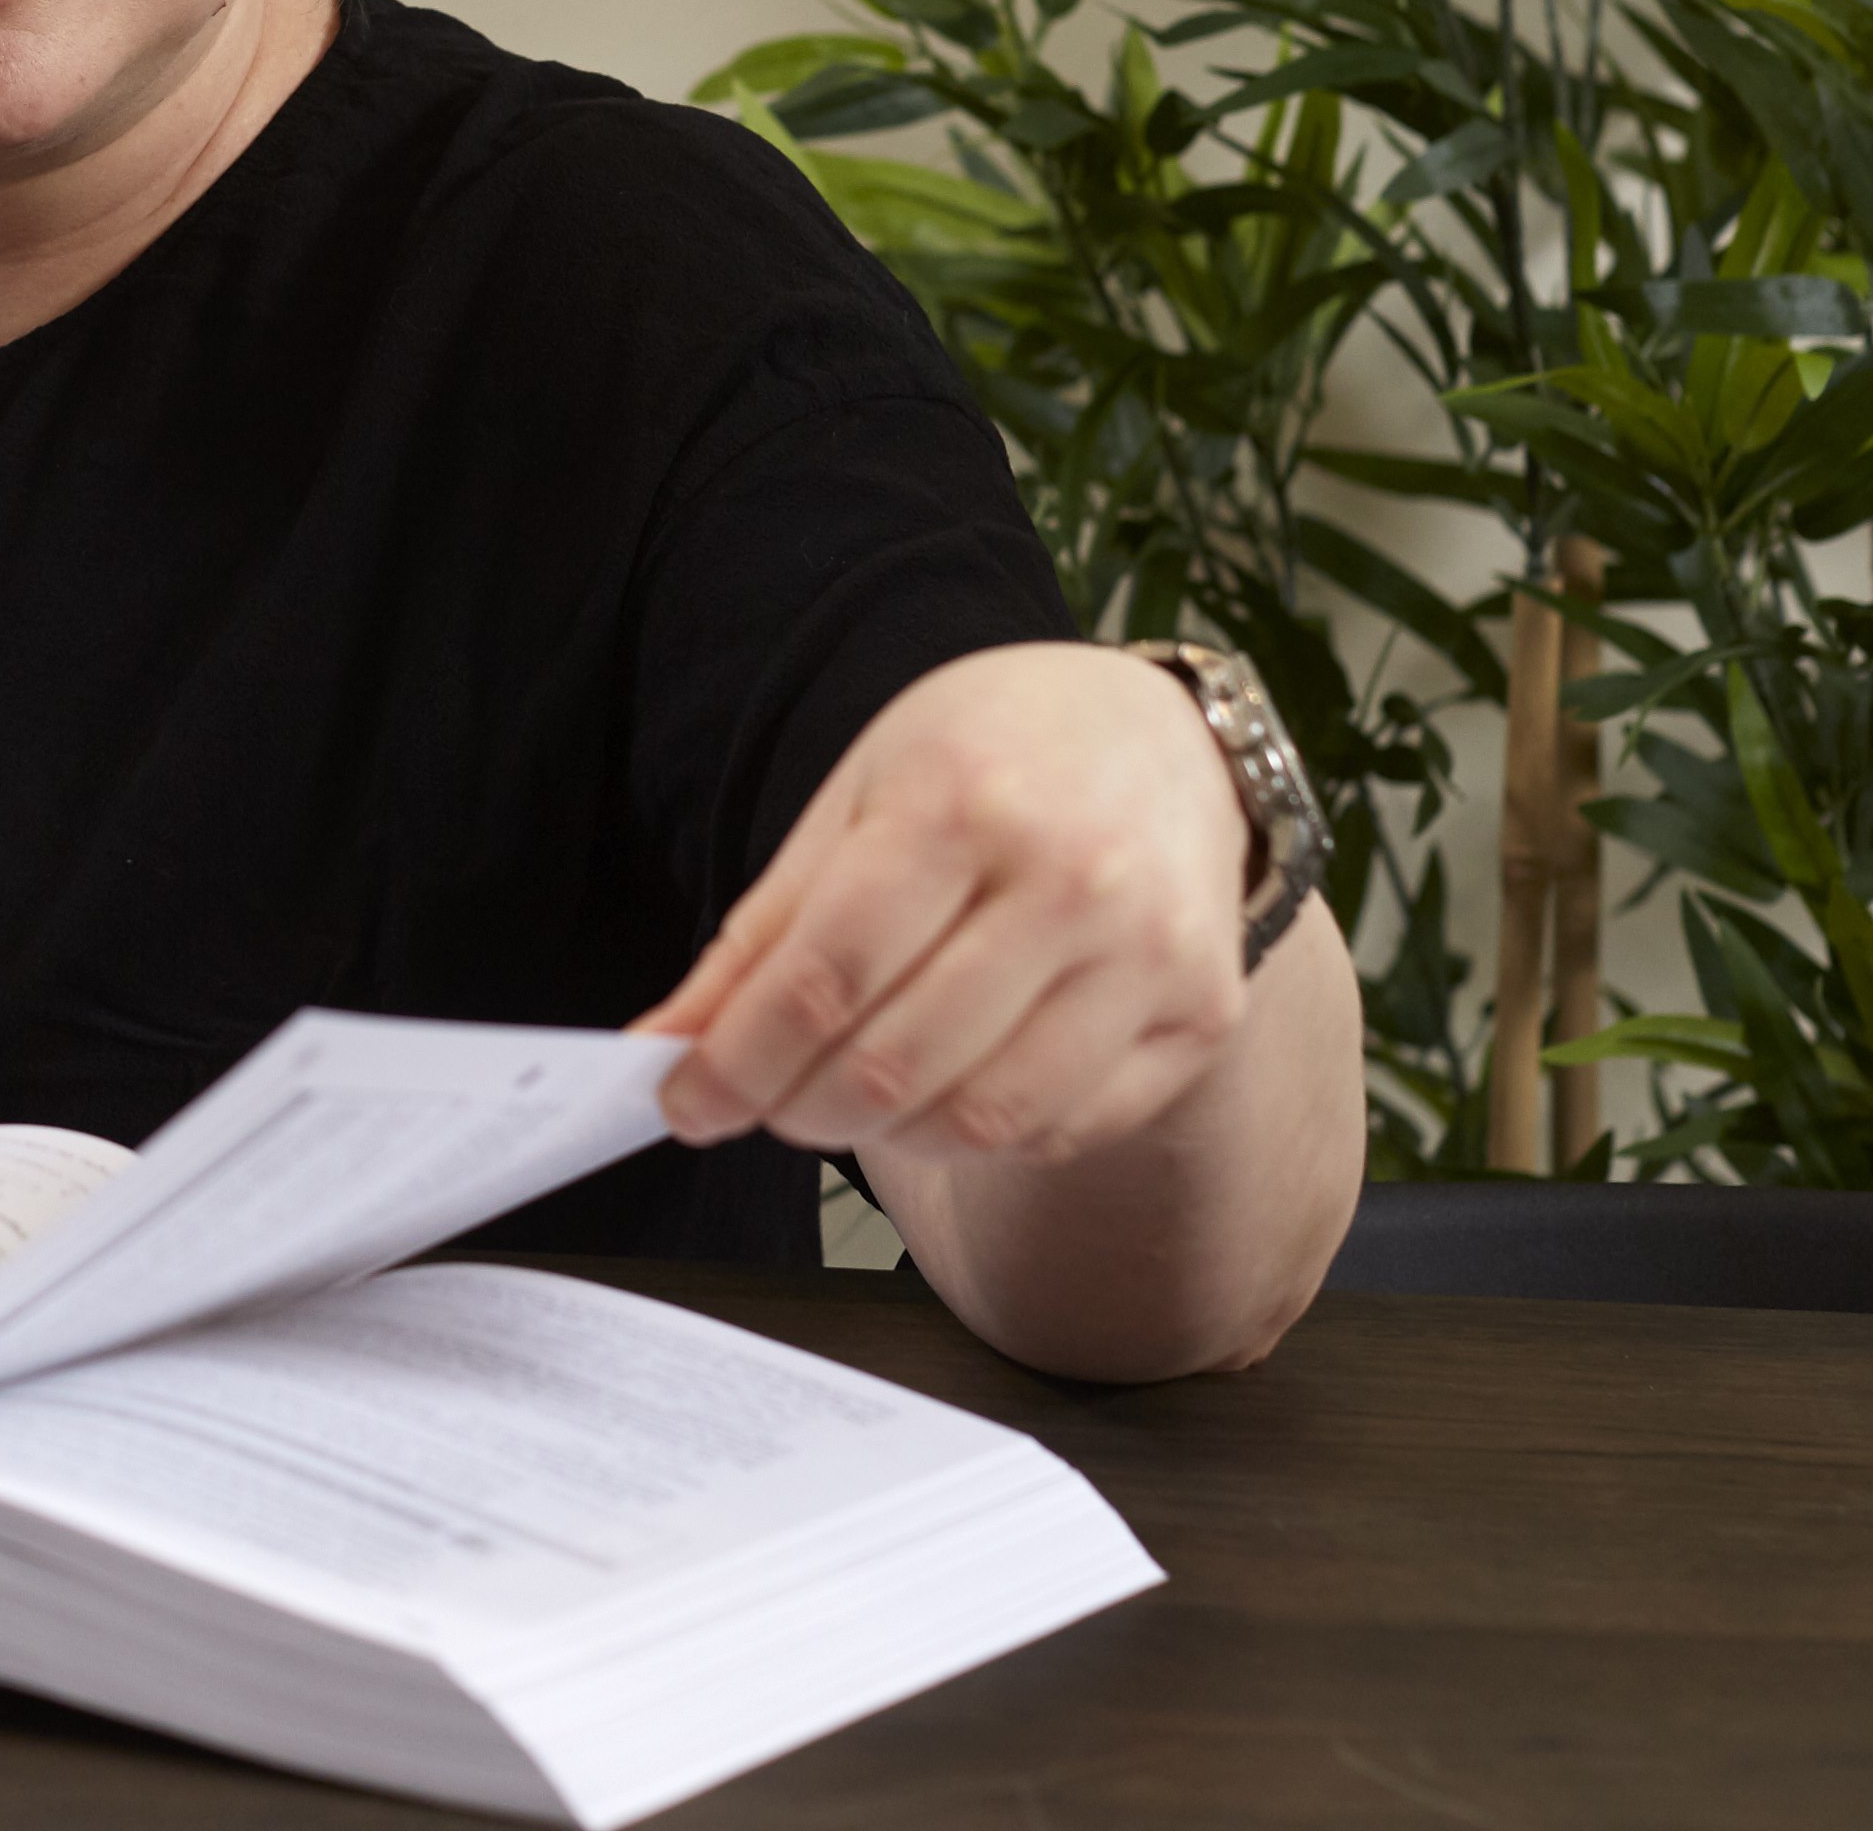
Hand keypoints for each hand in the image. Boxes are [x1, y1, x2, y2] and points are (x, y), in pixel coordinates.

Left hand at [637, 640, 1259, 1170]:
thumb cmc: (993, 755)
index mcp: (964, 801)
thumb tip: (671, 1047)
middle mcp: (1072, 879)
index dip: (738, 1062)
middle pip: (897, 1063)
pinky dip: (977, 1138)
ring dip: (885, 1138)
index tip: (684, 1102)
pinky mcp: (1201, 1014)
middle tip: (763, 1102)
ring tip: (848, 1097)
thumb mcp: (859, 795)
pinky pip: (1061, 1130)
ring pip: (983, 1118)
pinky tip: (944, 1093)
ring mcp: (1150, 954)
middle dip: (798, 1108)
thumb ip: (765, 928)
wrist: (1165, 734)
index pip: (826, 978)